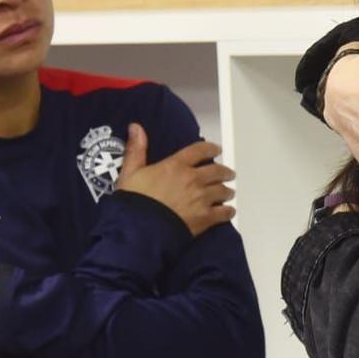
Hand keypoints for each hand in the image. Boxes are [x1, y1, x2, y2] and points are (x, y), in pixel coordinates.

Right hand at [115, 123, 236, 235]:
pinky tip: (229, 211)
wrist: (140, 230)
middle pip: (216, 171)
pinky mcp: (205, 218)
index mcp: (176, 166)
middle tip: (228, 173)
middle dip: (224, 171)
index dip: (210, 148)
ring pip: (222, 190)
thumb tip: (135, 127)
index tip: (217, 149)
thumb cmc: (134, 202)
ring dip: (226, 190)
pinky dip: (227, 211)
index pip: (199, 151)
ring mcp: (201, 199)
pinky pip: (223, 212)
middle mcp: (193, 179)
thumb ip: (136, 149)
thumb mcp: (129, 173)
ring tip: (229, 192)